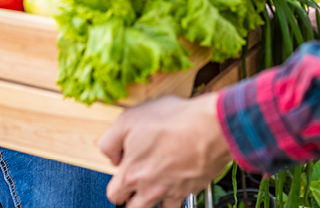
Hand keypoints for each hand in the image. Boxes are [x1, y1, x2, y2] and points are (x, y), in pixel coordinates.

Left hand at [100, 93, 232, 207]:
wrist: (209, 126)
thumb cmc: (173, 120)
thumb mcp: (128, 119)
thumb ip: (110, 141)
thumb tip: (111, 156)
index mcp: (131, 174)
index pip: (114, 194)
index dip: (116, 184)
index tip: (122, 175)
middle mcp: (150, 189)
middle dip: (132, 199)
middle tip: (137, 187)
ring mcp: (172, 191)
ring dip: (154, 201)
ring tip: (157, 186)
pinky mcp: (191, 189)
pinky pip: (181, 202)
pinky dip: (177, 196)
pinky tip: (178, 182)